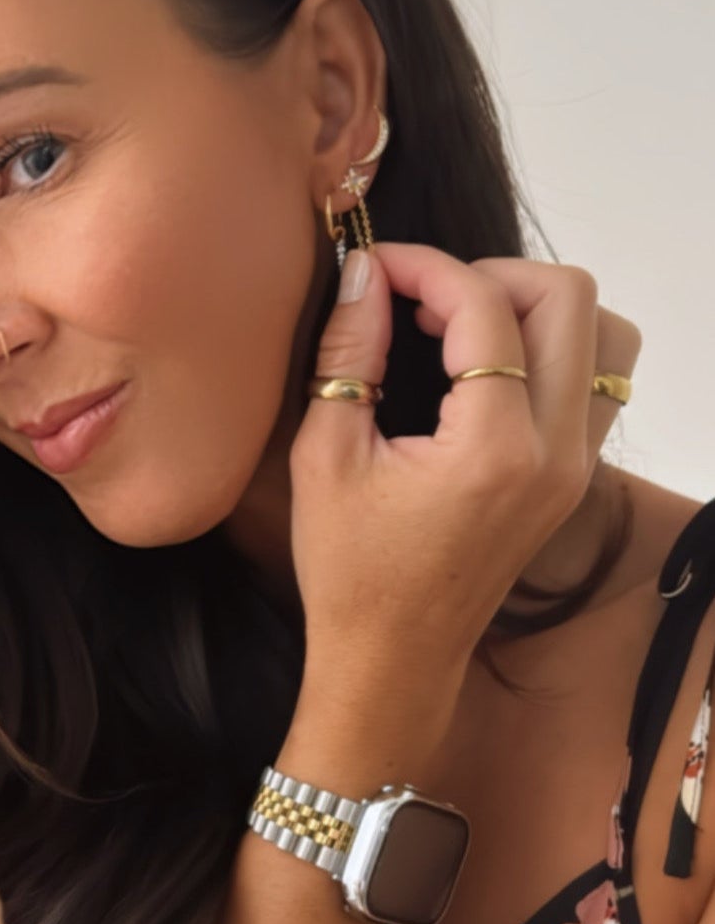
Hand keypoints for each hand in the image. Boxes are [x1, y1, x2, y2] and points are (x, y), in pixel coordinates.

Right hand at [290, 243, 640, 673]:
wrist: (394, 658)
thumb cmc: (349, 571)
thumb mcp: (323, 457)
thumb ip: (347, 352)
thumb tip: (364, 271)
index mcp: (493, 450)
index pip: (484, 306)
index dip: (425, 266)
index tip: (375, 267)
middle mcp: (555, 452)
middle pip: (569, 297)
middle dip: (491, 274)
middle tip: (424, 301)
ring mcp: (575, 465)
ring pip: (601, 332)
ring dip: (531, 308)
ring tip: (460, 332)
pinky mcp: (574, 474)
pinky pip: (593, 378)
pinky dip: (547, 349)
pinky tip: (479, 370)